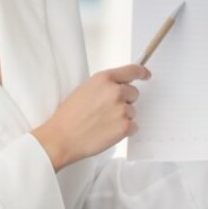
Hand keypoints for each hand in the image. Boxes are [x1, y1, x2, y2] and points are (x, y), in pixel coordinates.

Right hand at [32, 64, 149, 170]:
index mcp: (104, 79)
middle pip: (134, 93)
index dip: (141, 73)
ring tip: (102, 123)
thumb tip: (119, 87)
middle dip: (125, 101)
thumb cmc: (68, 116)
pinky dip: (123, 130)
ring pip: (132, 112)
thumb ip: (104, 86)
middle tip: (107, 111)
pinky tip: (107, 132)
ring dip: (122, 117)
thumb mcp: (84, 89)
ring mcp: (122, 109)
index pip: (132, 71)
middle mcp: (115, 91)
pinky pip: (133, 126)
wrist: (62, 137)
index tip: (146, 75)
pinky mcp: (125, 127)